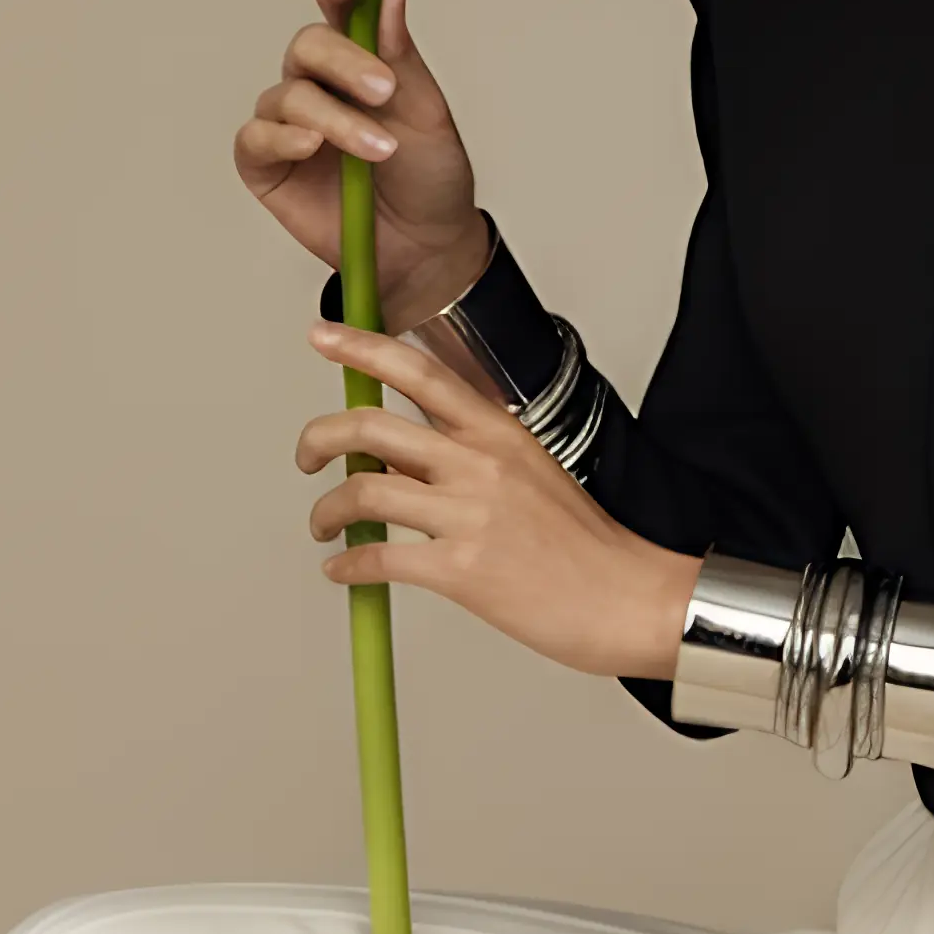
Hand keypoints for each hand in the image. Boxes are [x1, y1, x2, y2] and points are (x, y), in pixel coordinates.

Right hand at [235, 0, 488, 314]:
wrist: (426, 248)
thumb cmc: (429, 178)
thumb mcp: (427, 114)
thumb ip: (401, 56)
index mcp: (359, 63)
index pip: (338, 11)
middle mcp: (318, 86)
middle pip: (306, 46)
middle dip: (342, 61)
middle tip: (382, 90)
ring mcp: (288, 125)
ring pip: (289, 95)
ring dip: (335, 118)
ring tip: (378, 151)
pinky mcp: (265, 166)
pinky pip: (256, 138)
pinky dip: (283, 138)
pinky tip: (312, 146)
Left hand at [300, 324, 700, 682]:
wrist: (625, 597)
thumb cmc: (586, 543)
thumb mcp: (534, 471)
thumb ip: (474, 453)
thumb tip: (409, 454)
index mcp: (497, 432)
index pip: (418, 370)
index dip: (361, 346)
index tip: (324, 336)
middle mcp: (478, 463)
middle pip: (369, 426)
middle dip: (318, 438)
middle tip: (307, 455)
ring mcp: (468, 515)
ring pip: (361, 491)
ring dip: (325, 511)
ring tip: (324, 525)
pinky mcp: (460, 570)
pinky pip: (377, 558)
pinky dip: (347, 566)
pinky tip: (344, 571)